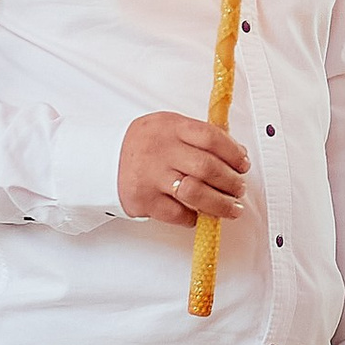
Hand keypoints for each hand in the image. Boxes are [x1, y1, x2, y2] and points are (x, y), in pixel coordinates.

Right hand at [119, 113, 248, 226]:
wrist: (102, 160)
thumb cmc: (144, 145)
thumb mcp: (168, 128)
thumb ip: (199, 137)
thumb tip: (237, 154)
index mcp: (170, 127)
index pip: (211, 137)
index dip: (233, 153)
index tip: (243, 164)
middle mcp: (161, 150)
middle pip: (208, 168)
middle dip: (231, 182)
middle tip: (239, 189)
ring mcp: (151, 176)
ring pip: (196, 193)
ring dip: (220, 204)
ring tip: (232, 208)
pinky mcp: (143, 200)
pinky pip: (178, 214)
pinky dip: (193, 217)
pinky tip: (198, 215)